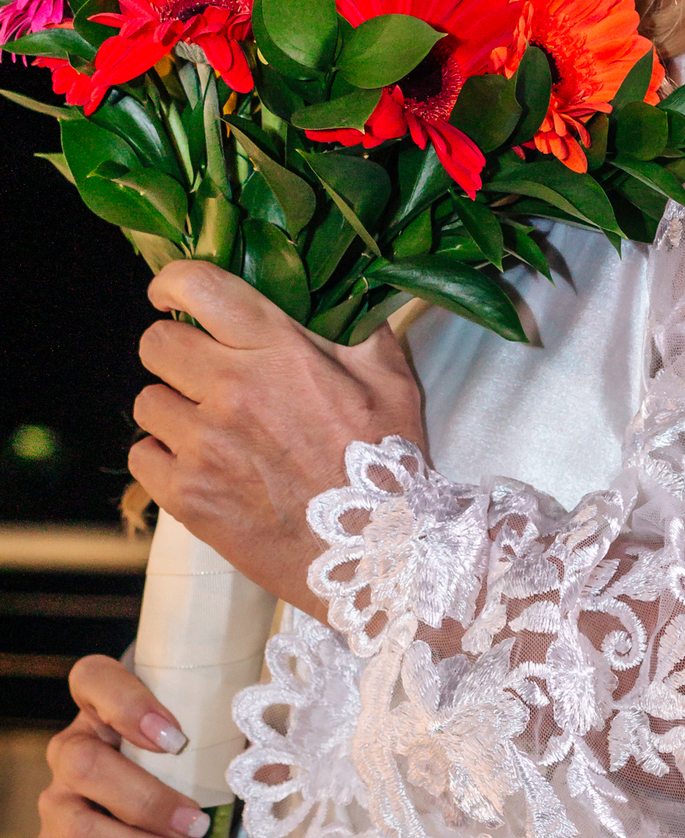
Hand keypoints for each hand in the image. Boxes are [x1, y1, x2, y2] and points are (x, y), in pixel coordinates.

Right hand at [35, 655, 220, 837]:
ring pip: (76, 830)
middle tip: (200, 824)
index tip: (176, 737)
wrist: (152, 772)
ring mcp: (55, 799)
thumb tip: (273, 771)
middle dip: (146, 803)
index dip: (127, 705)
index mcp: (98, 699)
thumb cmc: (183, 739)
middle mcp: (68, 746)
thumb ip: (232, 734)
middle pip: (83, 767)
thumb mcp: (203, 722)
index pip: (92, 679)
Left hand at [131, 261, 425, 618]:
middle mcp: (232, 391)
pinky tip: (196, 463)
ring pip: (146, 400)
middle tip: (199, 368)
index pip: (198, 288)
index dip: (173, 282)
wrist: (377, 555)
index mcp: (278, 351)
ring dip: (172, 406)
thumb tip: (344, 293)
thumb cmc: (387, 465)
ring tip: (205, 423)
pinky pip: (142, 456)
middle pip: (155, 343)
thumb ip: (360, 326)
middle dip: (174, 348)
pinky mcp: (187, 497)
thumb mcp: (390, 379)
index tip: (171, 293)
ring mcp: (204, 447)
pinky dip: (163, 456)